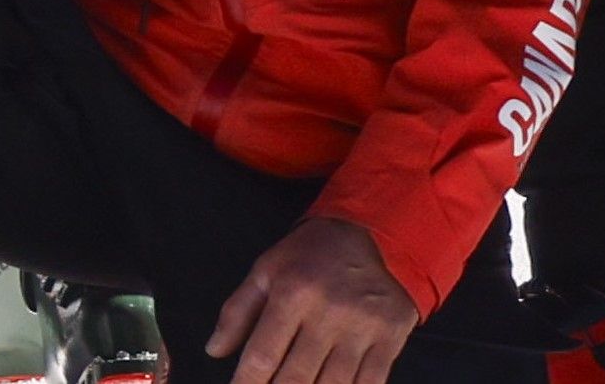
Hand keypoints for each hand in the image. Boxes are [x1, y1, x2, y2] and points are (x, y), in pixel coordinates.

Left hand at [206, 209, 415, 383]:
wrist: (369, 236)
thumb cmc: (309, 257)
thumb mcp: (266, 272)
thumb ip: (237, 313)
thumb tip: (214, 350)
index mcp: (292, 293)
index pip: (262, 355)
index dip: (246, 383)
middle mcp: (328, 312)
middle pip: (296, 377)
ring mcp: (363, 327)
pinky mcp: (390, 338)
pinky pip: (370, 383)